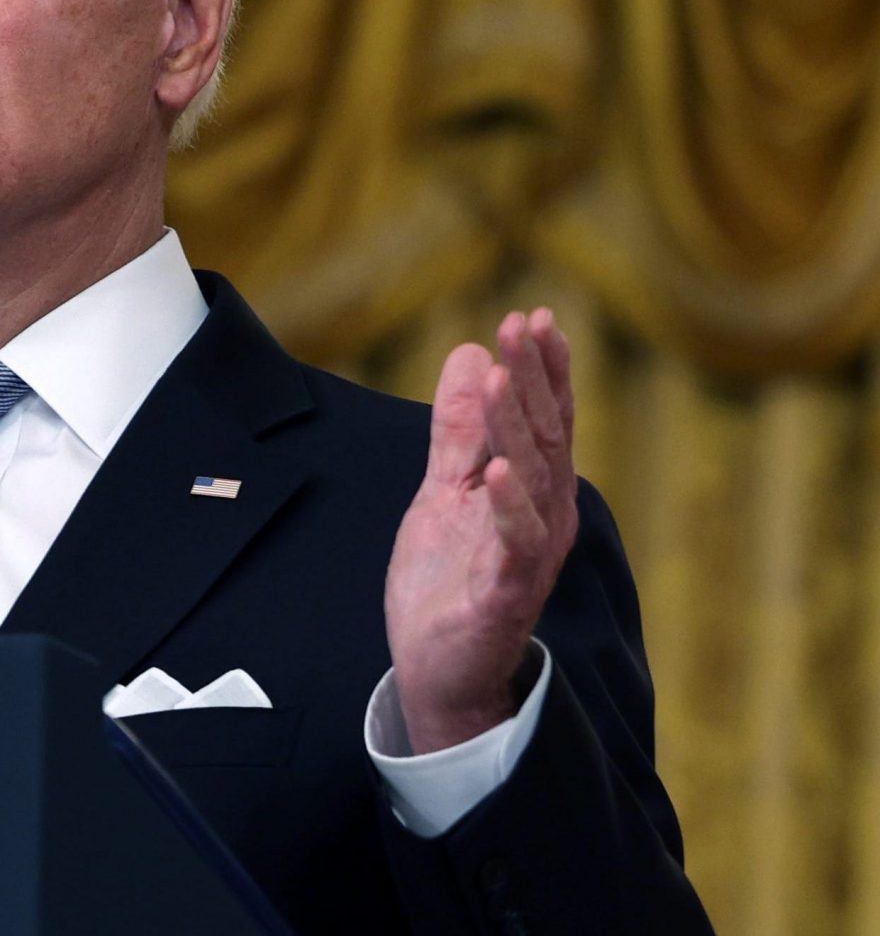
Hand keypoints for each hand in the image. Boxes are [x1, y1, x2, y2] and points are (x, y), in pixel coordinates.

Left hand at [384, 309, 577, 752]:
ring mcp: (531, 555)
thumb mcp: (444, 489)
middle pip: (547, 436)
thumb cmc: (449, 580)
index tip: (532, 316)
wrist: (437, 668)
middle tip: (523, 323)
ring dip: (517, 427)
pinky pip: (516, 544)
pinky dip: (510, 506)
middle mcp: (546, 516)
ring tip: (503, 375)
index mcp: (535, 490)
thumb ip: (457, 430)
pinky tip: (499, 470)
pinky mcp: (508, 593)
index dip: (543, 369)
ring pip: (533, 480)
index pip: (546, 418)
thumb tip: (466, 353)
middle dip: (535, 378)